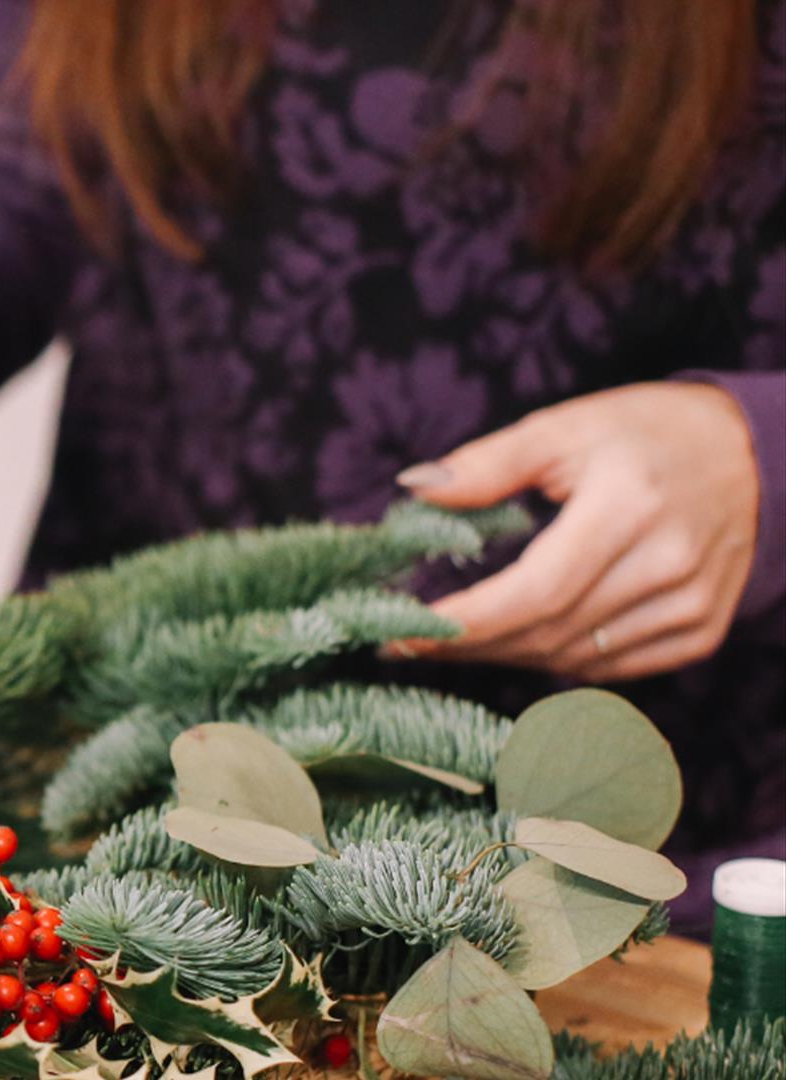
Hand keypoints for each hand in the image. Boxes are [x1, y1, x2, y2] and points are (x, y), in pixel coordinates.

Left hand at [392, 382, 760, 681]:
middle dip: (470, 643)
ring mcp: (691, 605)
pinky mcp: (701, 630)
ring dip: (507, 655)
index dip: (465, 622)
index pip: (534, 592)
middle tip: (410, 640)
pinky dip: (559, 660)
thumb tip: (415, 489)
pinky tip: (522, 640)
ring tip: (455, 638)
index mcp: (628, 507)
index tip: (403, 634)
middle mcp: (668, 563)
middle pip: (548, 632)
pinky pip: (612, 667)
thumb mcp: (562, 428)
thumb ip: (487, 463)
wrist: (751, 452)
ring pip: (575, 659)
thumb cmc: (644, 433)